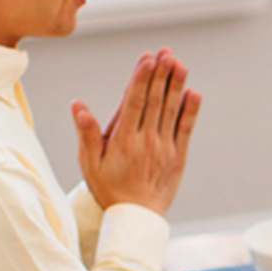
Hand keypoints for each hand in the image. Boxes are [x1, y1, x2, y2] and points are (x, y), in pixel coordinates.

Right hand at [73, 47, 200, 214]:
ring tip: (180, 63)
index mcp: (123, 140)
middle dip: (161, 75)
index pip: (134, 103)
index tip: (148, 59)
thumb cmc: (108, 187)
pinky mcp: (178, 156)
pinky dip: (190, 111)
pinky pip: (186, 129)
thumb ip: (86, 133)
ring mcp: (164, 148)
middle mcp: (146, 141)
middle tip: (166, 52)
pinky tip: (194, 93)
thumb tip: (78, 105)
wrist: (135, 218)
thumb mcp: (89, 162)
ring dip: (176, 86)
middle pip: (155, 101)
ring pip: (171, 111)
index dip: (142, 79)